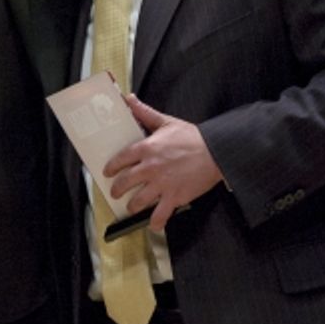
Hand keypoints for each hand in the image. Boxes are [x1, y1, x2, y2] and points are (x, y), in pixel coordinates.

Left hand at [103, 95, 223, 230]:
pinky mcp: (175, 197)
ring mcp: (162, 184)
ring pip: (138, 201)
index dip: (111, 167)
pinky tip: (153, 225)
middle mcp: (150, 168)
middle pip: (125, 182)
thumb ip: (144, 112)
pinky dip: (155, 222)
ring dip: (132, 206)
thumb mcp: (166, 121)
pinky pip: (161, 214)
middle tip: (116, 192)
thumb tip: (129, 99)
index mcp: (147, 148)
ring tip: (131, 207)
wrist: (216, 152)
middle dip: (117, 189)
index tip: (108, 172)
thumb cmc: (192, 137)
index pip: (120, 159)